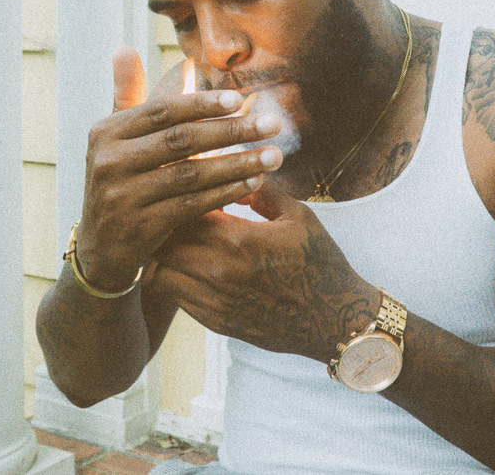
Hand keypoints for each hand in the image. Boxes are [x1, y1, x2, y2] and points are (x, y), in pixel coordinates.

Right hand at [76, 47, 283, 291]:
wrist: (101, 248)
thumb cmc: (120, 182)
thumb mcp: (115, 139)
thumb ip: (128, 95)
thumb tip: (125, 46)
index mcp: (104, 132)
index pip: (161, 111)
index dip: (201, 103)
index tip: (239, 98)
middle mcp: (108, 161)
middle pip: (181, 140)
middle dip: (232, 130)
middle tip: (271, 123)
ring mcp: (122, 196)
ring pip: (191, 174)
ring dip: (239, 163)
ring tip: (274, 155)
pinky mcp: (140, 227)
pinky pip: (193, 205)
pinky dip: (227, 192)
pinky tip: (255, 183)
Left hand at [151, 179, 378, 361]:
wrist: (334, 320)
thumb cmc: (320, 263)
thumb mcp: (298, 217)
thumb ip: (262, 191)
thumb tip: (236, 172)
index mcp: (240, 239)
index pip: (184, 209)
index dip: (179, 196)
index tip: (183, 187)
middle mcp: (220, 271)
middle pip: (163, 241)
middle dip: (164, 224)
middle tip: (171, 212)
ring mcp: (214, 300)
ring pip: (160, 272)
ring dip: (163, 255)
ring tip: (175, 241)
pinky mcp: (214, 322)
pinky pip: (175, 296)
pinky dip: (175, 279)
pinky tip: (189, 266)